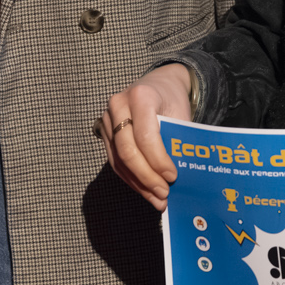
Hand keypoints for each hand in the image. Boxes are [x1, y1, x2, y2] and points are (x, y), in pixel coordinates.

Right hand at [100, 65, 190, 210]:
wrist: (159, 85)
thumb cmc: (172, 101)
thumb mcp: (180, 115)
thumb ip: (177, 142)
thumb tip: (177, 179)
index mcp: (141, 95)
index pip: (146, 136)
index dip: (158, 161)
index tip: (173, 177)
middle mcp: (118, 104)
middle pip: (128, 150)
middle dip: (146, 177)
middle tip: (164, 194)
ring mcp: (107, 118)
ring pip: (119, 159)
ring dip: (138, 183)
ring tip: (156, 199)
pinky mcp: (104, 132)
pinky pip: (115, 161)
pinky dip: (131, 179)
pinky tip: (145, 190)